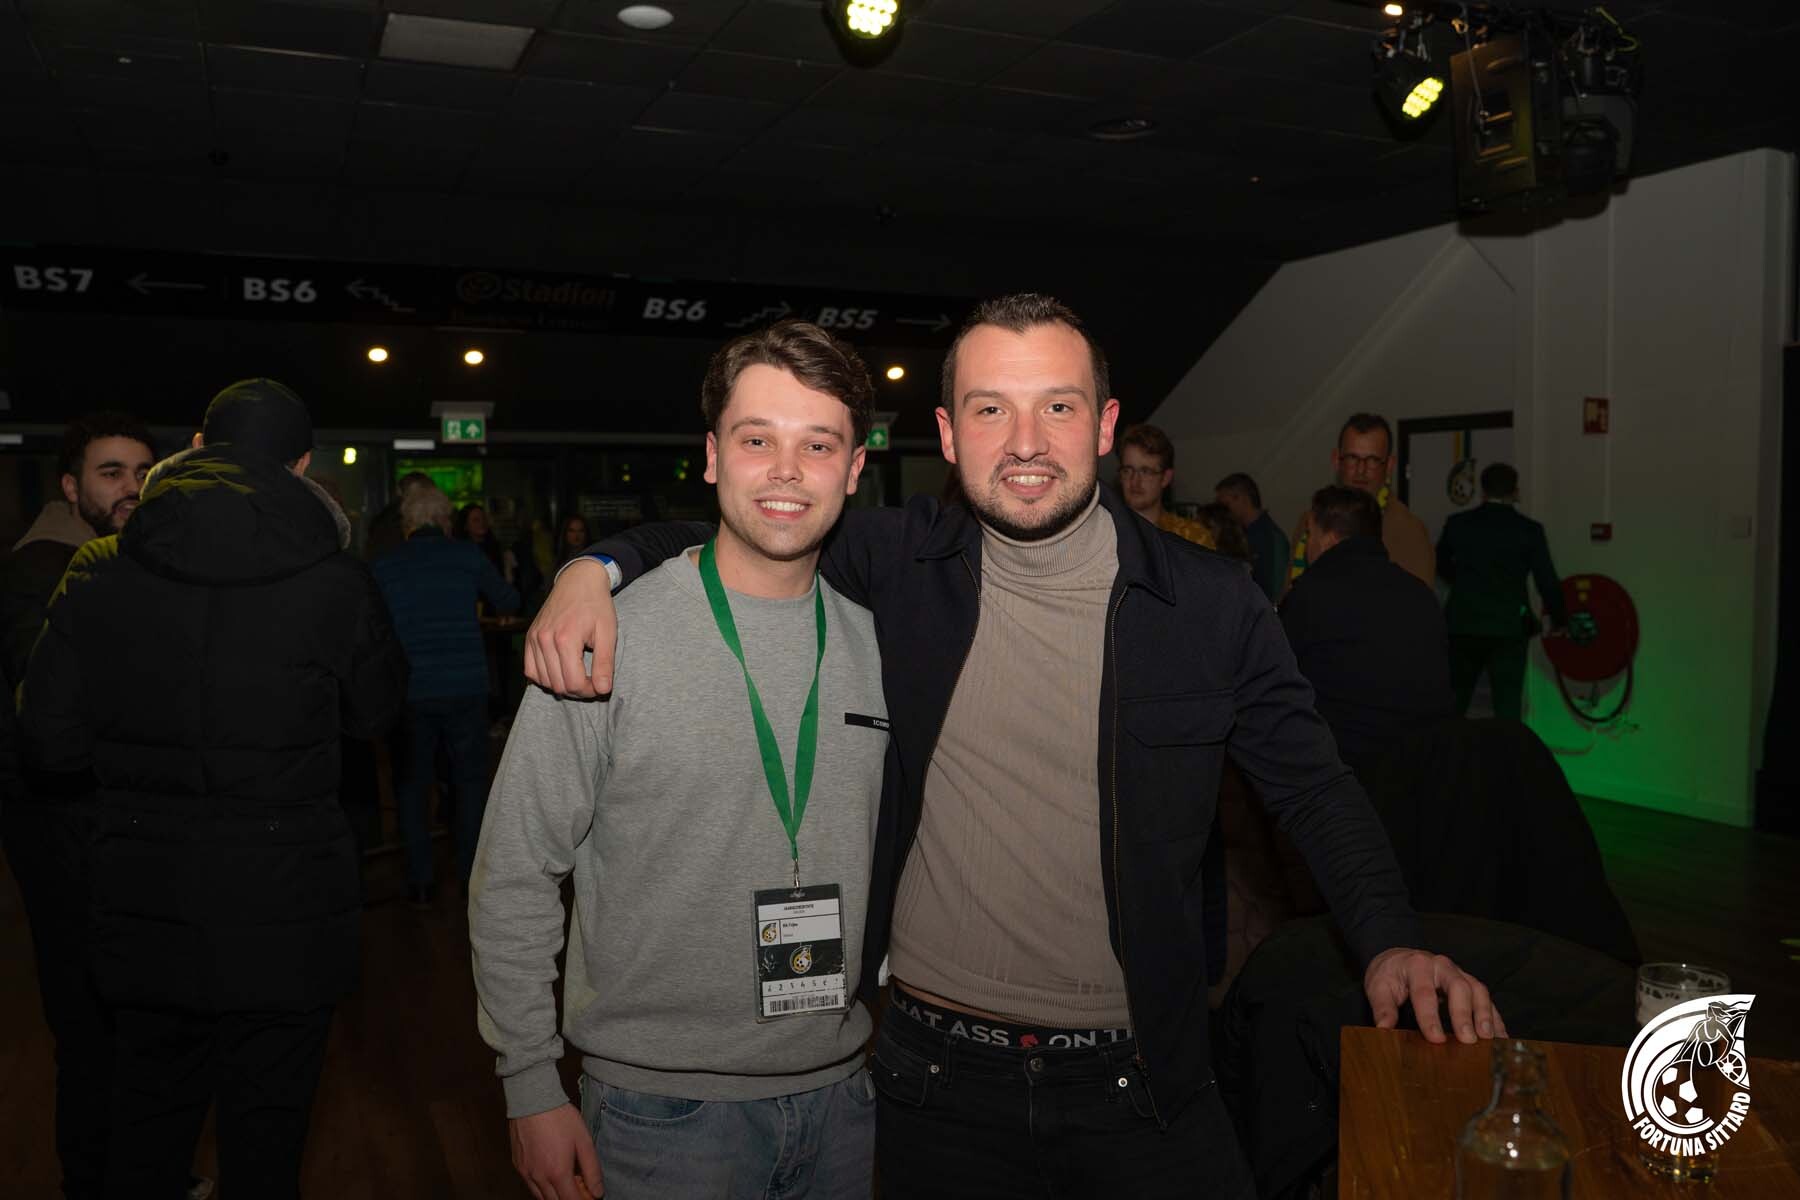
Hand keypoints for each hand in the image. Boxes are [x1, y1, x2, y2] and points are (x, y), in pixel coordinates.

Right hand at [510, 1104, 602, 1199]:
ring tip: (567, 1180)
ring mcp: (526, 1173)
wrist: (532, 1100)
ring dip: (555, 1195)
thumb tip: (598, 1192)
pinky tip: (552, 1174)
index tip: (591, 1194)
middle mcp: (539, 1177)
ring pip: (541, 1198)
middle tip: (581, 1187)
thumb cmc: (560, 1117)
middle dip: (570, 1199)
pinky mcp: (518, 1166)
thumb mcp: (584, 1141)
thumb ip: (592, 1169)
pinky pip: (531, 1186)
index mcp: (558, 1173)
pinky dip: (542, 1188)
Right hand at [523, 559, 616, 696]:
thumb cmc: (596, 605)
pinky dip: (544, 677)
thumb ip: (605, 663)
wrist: (579, 581)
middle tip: (592, 682)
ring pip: (543, 680)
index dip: (589, 691)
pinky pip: (530, 670)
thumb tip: (603, 689)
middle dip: (577, 690)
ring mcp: (534, 638)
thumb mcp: (608, 633)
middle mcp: (545, 640)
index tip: (600, 685)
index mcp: (566, 639)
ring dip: (561, 685)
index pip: (573, 683)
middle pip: (558, 685)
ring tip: (578, 676)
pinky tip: (560, 671)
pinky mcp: (529, 637)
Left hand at [1364, 947, 1506, 1044]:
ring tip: (1489, 1039)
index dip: (1430, 1017)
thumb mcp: (1379, 986)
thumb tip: (1384, 1028)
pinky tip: (1500, 1037)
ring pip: (1478, 990)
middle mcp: (1442, 966)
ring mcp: (1459, 973)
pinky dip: (1495, 1017)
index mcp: (1418, 966)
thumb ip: (1383, 1007)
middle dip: (1464, 1014)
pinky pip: (1487, 998)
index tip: (1436, 1039)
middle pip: (1458, 987)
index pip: (1425, 992)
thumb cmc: (1390, 974)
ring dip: (1485, 1014)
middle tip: (1468, 1039)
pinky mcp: (1469, 983)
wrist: (1399, 958)